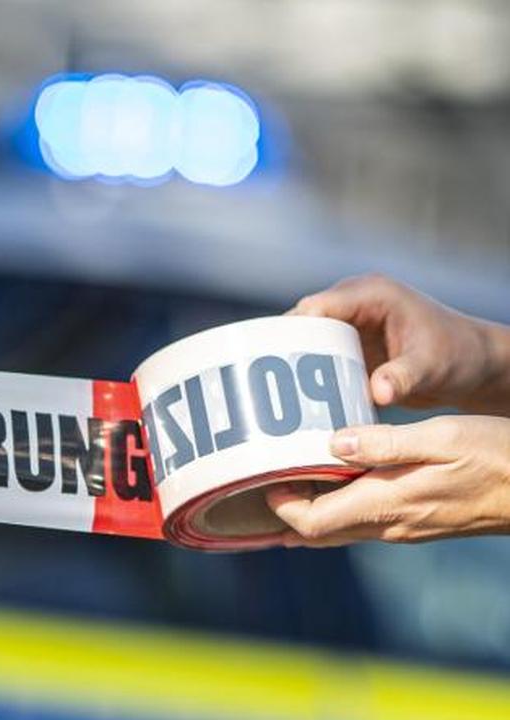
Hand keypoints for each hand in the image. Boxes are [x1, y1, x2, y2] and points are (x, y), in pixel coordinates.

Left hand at [265, 416, 509, 545]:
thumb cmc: (498, 457)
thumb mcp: (441, 437)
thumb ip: (384, 443)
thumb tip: (332, 444)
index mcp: (386, 504)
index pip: (310, 523)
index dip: (278, 505)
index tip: (263, 475)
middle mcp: (389, 526)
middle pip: (317, 533)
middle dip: (284, 512)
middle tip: (261, 479)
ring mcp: (404, 529)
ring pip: (339, 529)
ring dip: (310, 509)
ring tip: (287, 477)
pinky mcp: (418, 522)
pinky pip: (363, 522)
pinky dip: (338, 506)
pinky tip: (334, 479)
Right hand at [291, 274, 509, 414]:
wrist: (474, 366)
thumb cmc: (460, 356)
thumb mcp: (434, 367)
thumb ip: (404, 377)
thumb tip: (376, 391)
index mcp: (371, 295)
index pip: (318, 306)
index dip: (292, 330)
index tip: (272, 359)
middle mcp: (354, 305)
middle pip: (303, 323)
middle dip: (283, 350)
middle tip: (264, 384)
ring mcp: (349, 327)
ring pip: (305, 342)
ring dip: (291, 365)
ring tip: (272, 396)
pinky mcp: (349, 348)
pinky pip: (317, 359)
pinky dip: (306, 377)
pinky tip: (294, 403)